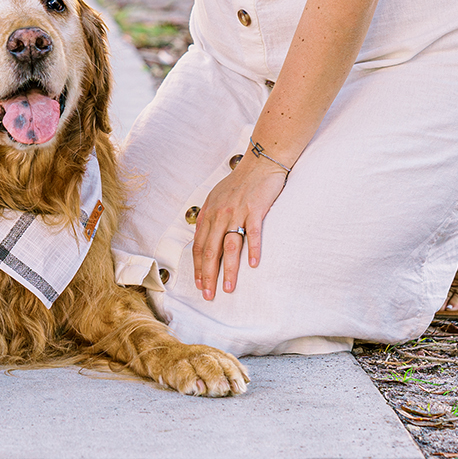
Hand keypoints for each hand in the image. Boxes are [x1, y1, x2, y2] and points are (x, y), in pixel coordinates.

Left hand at [190, 152, 287, 300]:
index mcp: (209, 213)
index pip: (199, 245)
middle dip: (208, 275)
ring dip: (229, 270)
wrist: (260, 163)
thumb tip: (202, 238)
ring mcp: (237, 212)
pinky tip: (253, 265)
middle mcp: (220, 214)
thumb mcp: (216, 198)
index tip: (199, 284)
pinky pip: (253, 233)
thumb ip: (210, 218)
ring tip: (228, 288)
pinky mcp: (256, 210)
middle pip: (211, 250)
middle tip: (208, 295)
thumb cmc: (239, 182)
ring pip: (230, 246)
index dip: (197, 267)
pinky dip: (253, 250)